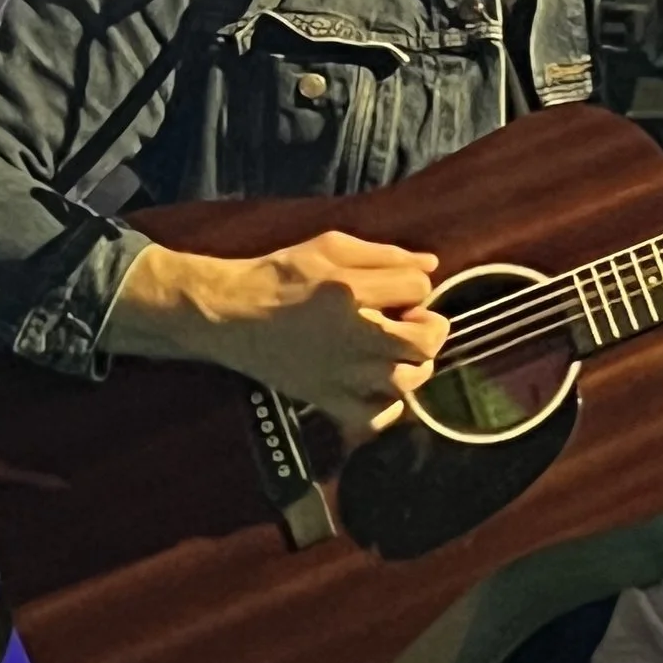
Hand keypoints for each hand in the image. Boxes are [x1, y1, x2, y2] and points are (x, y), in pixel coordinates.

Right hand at [108, 230, 449, 449]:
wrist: (231, 314)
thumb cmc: (280, 275)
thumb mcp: (330, 245)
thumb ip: (384, 254)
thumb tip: (431, 266)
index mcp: (352, 291)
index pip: (419, 289)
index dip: (417, 286)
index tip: (399, 288)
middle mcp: (354, 336)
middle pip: (426, 341)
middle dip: (428, 326)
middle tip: (409, 320)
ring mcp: (343, 374)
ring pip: (409, 379)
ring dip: (413, 363)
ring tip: (395, 350)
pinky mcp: (327, 398)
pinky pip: (375, 417)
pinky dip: (386, 407)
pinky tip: (378, 386)